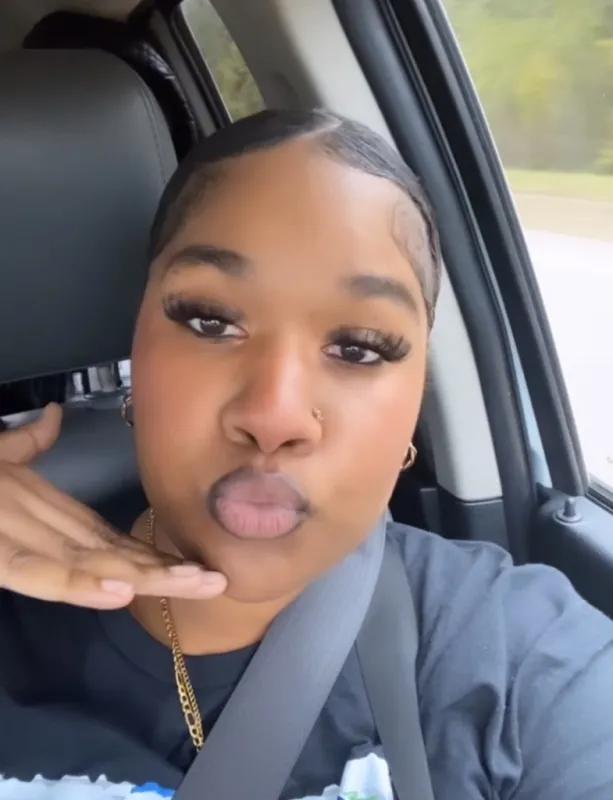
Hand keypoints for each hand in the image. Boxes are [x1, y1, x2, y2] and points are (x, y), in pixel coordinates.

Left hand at [0, 404, 226, 608]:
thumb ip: (30, 440)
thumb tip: (57, 413)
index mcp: (44, 516)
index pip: (108, 539)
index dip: (149, 553)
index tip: (195, 562)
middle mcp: (41, 537)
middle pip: (113, 559)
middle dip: (166, 573)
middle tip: (218, 580)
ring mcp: (18, 547)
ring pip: (91, 569)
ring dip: (146, 579)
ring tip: (197, 582)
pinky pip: (40, 574)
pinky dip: (83, 585)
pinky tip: (123, 592)